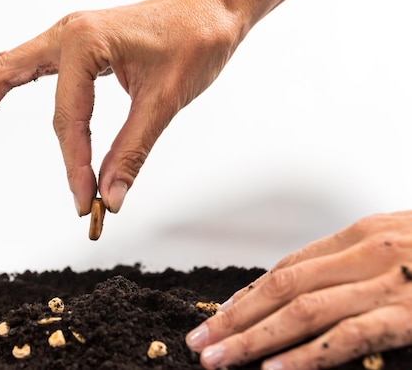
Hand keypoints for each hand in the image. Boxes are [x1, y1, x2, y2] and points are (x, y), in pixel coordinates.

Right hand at [0, 0, 245, 215]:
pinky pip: (29, 66)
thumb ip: (132, 152)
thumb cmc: (196, 41)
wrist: (217, 9)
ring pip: (7, 67)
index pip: (66, 118)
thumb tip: (109, 200)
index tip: (82, 201)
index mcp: (84, 42)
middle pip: (2, 76)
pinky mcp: (78, 45)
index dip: (73, 165)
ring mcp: (69, 37)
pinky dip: (1, 84)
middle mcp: (67, 33)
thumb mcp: (165, 101)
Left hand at [186, 211, 411, 368]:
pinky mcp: (411, 314)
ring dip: (254, 338)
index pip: (287, 268)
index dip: (248, 293)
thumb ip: (355, 262)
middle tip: (200, 340)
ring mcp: (389, 283)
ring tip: (218, 358)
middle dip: (235, 317)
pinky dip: (306, 356)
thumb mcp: (399, 243)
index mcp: (361, 235)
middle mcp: (367, 253)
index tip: (218, 315)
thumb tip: (309, 284)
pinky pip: (348, 337)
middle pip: (282, 288)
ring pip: (302, 311)